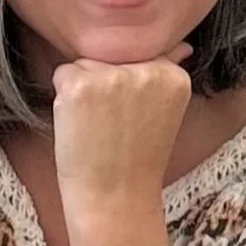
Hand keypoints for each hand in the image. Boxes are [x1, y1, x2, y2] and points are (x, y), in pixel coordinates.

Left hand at [50, 42, 193, 211]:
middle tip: (115, 129)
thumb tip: (182, 46)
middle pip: (109, 60)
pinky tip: (82, 126)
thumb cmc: (134, 161)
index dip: (126, 92)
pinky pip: (63, 74)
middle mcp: (148, 70)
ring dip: (84, 93)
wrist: (116, 198)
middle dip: (105, 88)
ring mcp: (114, 77)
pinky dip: (63, 100)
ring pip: (85, 65)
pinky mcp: (81, 85)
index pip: (135, 60)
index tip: (134, 122)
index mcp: (174, 77)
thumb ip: (167, 74)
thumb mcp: (162, 112)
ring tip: (99, 129)